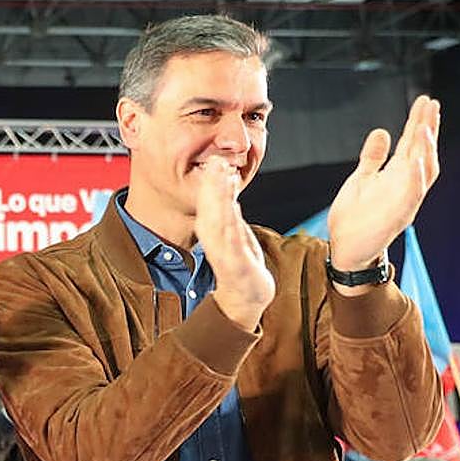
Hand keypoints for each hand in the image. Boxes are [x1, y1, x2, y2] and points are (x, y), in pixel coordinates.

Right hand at [195, 159, 274, 328]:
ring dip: (219, 200)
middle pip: (212, 209)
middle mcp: (216, 242)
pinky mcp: (237, 267)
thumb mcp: (237, 236)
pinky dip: (231, 225)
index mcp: (217, 234)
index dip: (212, 183)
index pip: (212, 205)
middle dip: (212, 185)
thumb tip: (229, 193)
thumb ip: (231, 216)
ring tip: (222, 178)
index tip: (214, 161)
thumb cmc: (242, 269)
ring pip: (220, 222)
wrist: (247, 299)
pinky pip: (232, 244)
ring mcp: (225, 254)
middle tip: (215, 162)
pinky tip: (232, 209)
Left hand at [326, 95, 440, 269]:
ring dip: (426, 149)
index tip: (425, 101)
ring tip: (425, 126)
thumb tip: (381, 132)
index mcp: (396, 175)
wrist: (345, 250)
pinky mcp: (398, 216)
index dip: (419, 122)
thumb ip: (372, 158)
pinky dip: (414, 178)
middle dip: (428, 128)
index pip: (411, 144)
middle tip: (432, 104)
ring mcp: (404, 200)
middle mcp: (405, 185)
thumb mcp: (361, 180)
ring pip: (423, 171)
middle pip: (422, 152)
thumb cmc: (354, 218)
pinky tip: (414, 160)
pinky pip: (411, 196)